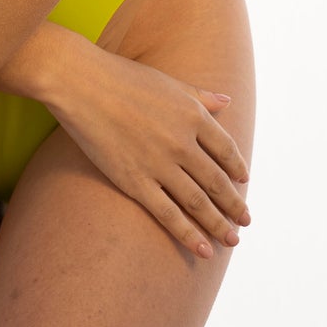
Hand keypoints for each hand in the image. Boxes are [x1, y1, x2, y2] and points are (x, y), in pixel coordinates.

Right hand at [45, 42, 251, 260]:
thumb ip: (200, 96)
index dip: (237, 168)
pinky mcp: (135, 182)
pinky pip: (169, 215)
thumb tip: (227, 102)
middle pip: (216, 181)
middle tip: (245, 221)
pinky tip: (203, 250)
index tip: (243, 181)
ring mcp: (160, 164)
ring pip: (198, 203)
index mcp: (193, 115)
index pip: (226, 149)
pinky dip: (189, 235)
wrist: (81, 83)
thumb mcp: (169, 82)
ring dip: (218, 224)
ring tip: (231, 240)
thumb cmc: (123, 76)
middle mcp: (182, 142)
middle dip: (234, 204)